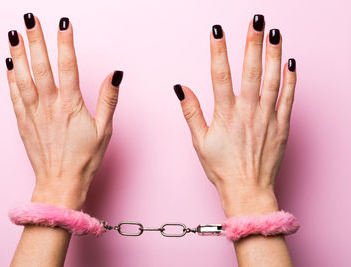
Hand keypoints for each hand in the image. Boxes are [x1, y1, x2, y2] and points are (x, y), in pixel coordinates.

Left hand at [6, 15, 122, 209]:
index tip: (64, 23)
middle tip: (30, 18)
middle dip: (35, 39)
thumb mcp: (105, 130)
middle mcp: (50, 106)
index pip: (68, 66)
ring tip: (13, 34)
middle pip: (41, 66)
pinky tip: (9, 64)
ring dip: (18, 54)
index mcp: (71, 106)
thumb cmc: (85, 158)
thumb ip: (109, 99)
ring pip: (23, 78)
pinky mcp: (24, 122)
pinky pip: (15, 96)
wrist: (61, 183)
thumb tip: (115, 75)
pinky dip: (11, 78)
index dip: (65, 43)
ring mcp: (34, 114)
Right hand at [174, 16, 295, 217]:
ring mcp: (267, 117)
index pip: (220, 75)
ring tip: (274, 33)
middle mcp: (247, 112)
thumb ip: (191, 112)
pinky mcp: (281, 125)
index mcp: (225, 115)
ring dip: (274, 54)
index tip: (217, 31)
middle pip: (250, 71)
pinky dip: (290, 79)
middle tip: (256, 21)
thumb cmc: (222, 169)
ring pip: (272, 80)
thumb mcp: (200, 142)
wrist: (248, 190)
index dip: (218, 51)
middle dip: (253, 42)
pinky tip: (290, 63)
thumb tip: (181, 88)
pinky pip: (288, 98)